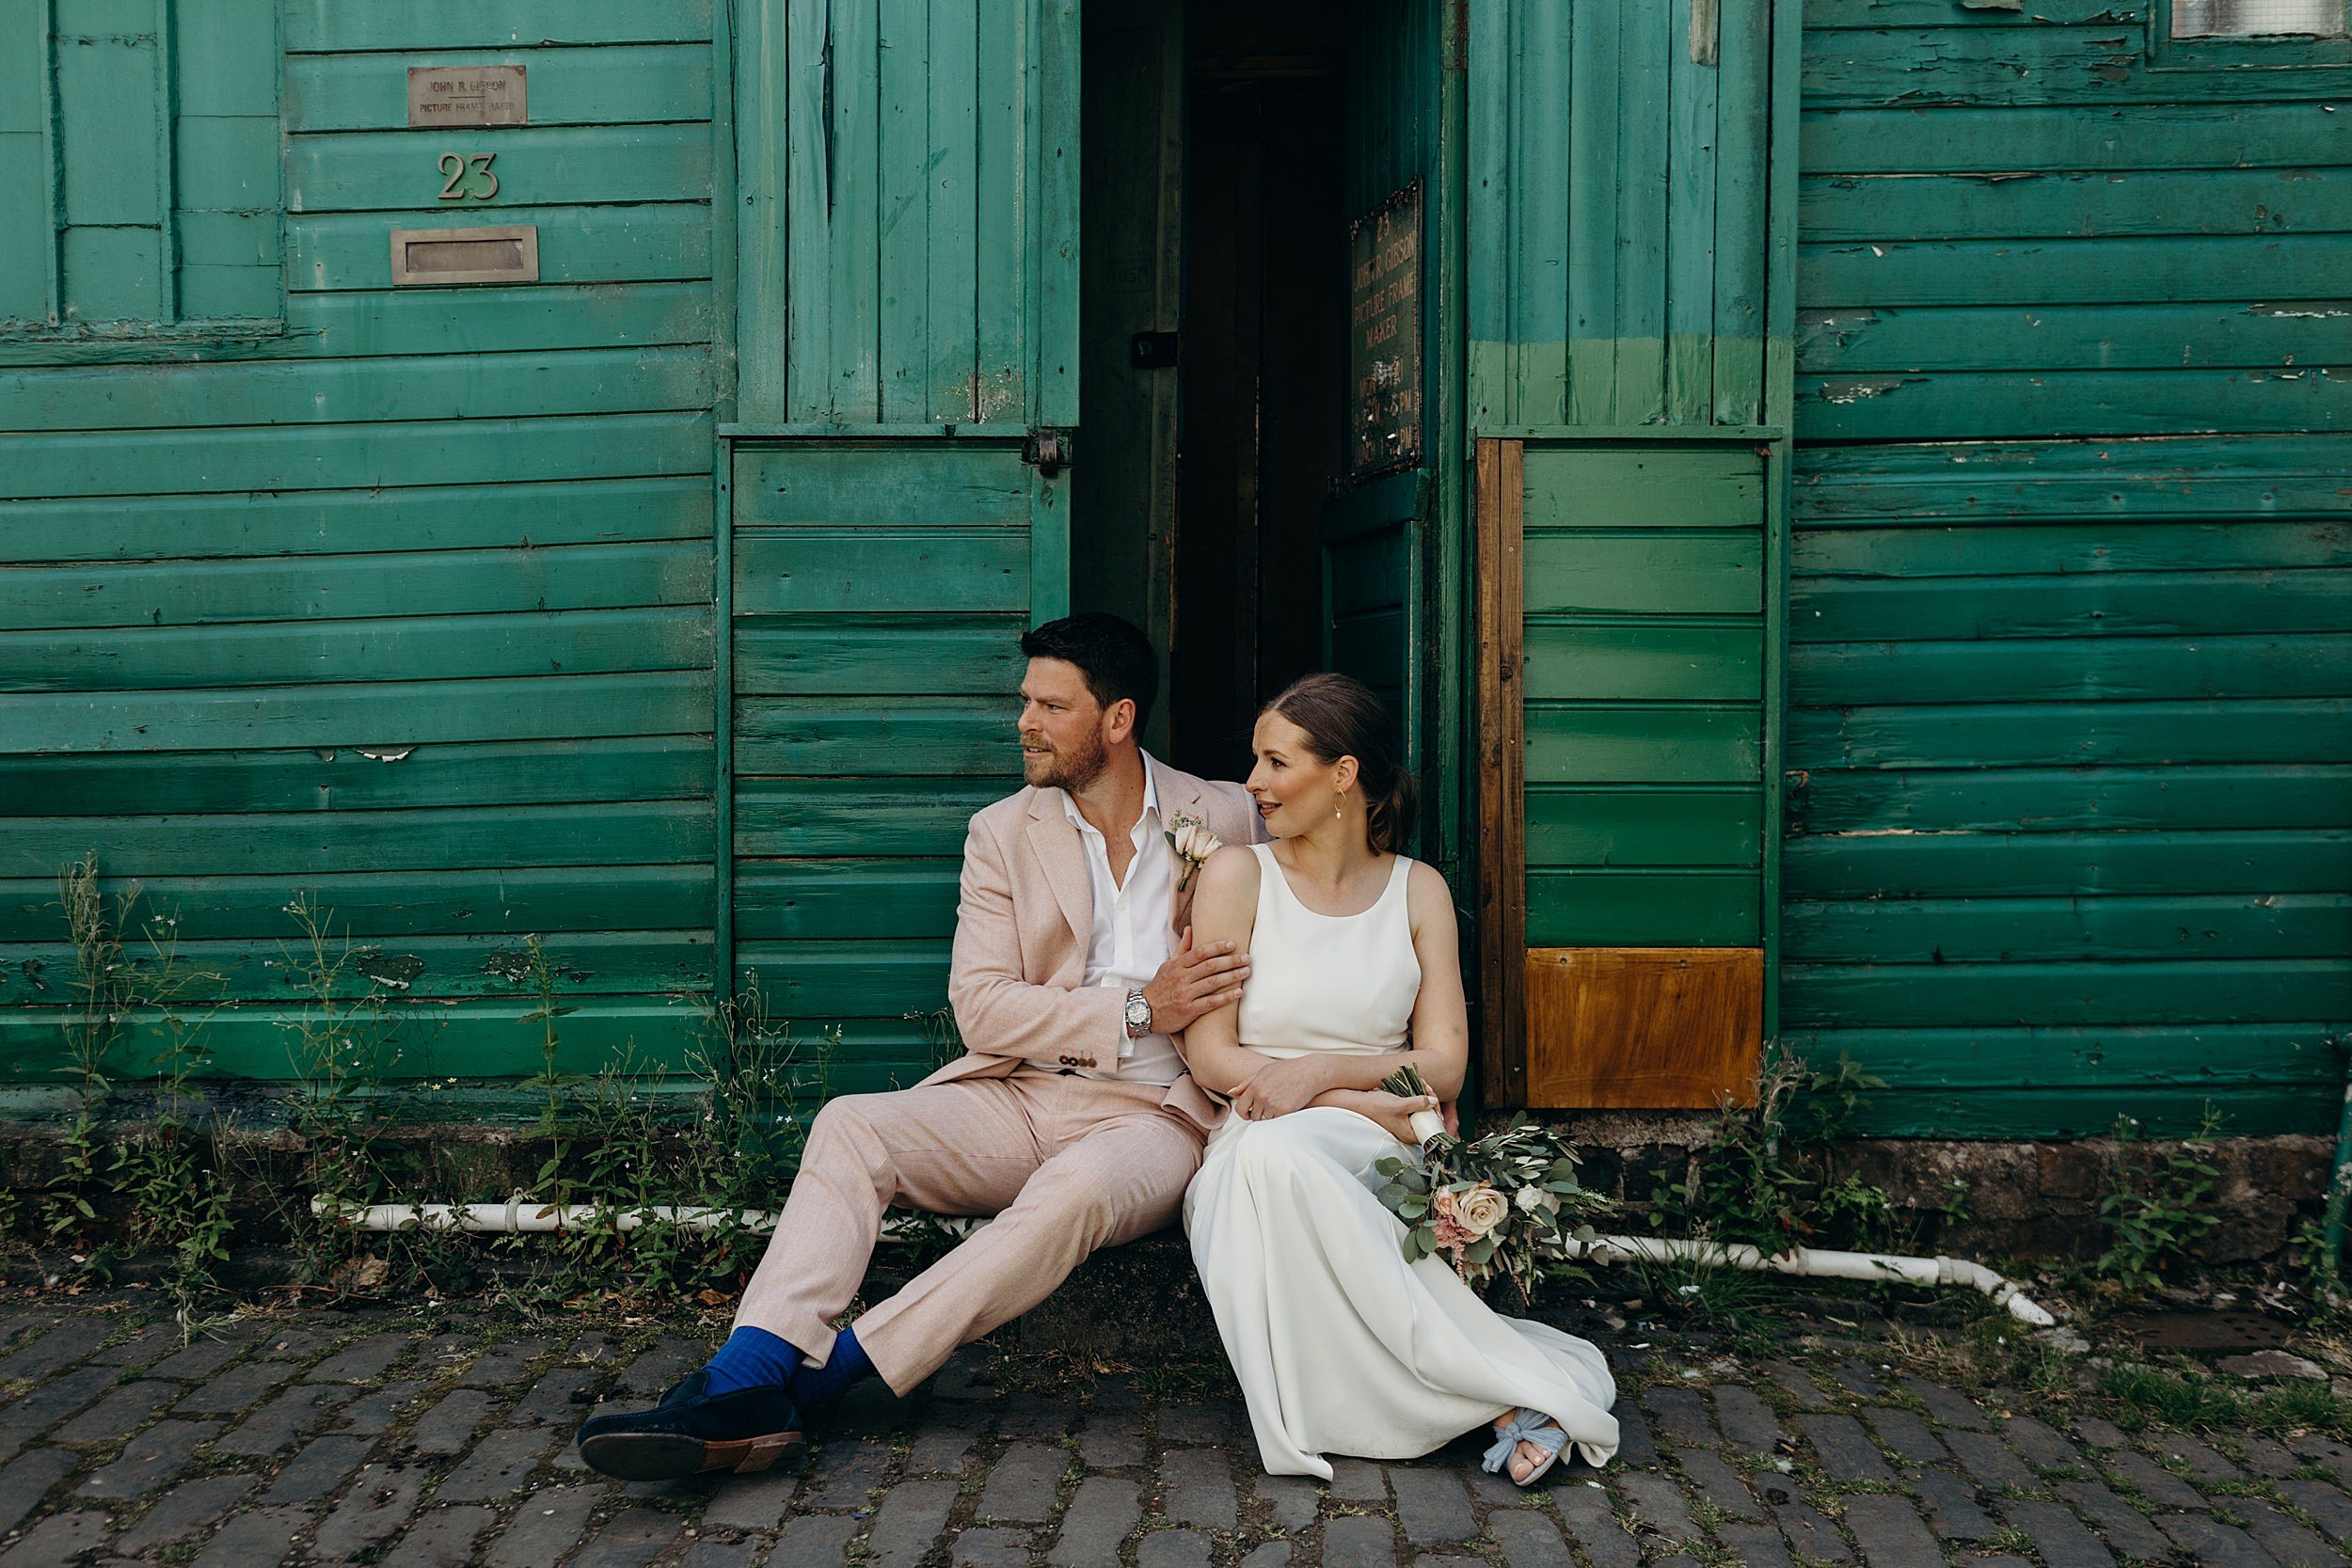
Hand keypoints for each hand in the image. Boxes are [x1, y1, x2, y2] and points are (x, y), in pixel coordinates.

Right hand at [1142, 926, 1250, 1033]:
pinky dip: (1226, 997)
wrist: (1146, 1011)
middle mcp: (1182, 978)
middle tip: (1247, 957)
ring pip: (1212, 983)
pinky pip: (1210, 1003)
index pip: (1200, 952)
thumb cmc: (1161, 986)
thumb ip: (1182, 948)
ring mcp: (1185, 995)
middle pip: (1210, 966)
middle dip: (1230, 961)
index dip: (1217, 947)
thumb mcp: (1168, 965)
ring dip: (1232, 976)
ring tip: (1247, 971)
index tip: (1232, 944)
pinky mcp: (1189, 1011)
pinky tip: (1239, 992)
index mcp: (1177, 965)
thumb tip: (1190, 928)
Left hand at [1227, 1055, 1334, 1121]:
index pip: (1240, 1108)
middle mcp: (1260, 1096)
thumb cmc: (1286, 1070)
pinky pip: (1276, 1121)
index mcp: (1253, 1086)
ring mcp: (1271, 1104)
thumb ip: (1245, 1083)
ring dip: (1270, 1116)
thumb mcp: (1263, 1072)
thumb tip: (1230, 1092)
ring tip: (1280, 1104)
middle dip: (1259, 1115)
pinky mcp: (1283, 1111)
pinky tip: (1287, 1107)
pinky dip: (1280, 1117)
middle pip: (1253, 1116)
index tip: (1250, 1114)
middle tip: (1270, 1107)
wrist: (1309, 1072)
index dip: (1244, 1113)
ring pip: (1264, 1120)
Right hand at [1321, 1088, 1440, 1144]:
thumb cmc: (1376, 1107)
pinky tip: (1418, 1086)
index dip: (1436, 1113)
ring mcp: (1405, 1123)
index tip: (1434, 1100)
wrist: (1358, 1102)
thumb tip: (1434, 1101)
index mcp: (1410, 1134)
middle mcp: (1409, 1131)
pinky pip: (1415, 1107)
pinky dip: (1418, 1097)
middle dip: (1431, 1102)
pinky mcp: (1401, 1115)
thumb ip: (1419, 1103)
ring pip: (1423, 1111)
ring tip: (1422, 1083)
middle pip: (1429, 1118)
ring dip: (1425, 1096)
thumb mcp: (1399, 1104)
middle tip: (1427, 1088)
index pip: (1432, 1129)